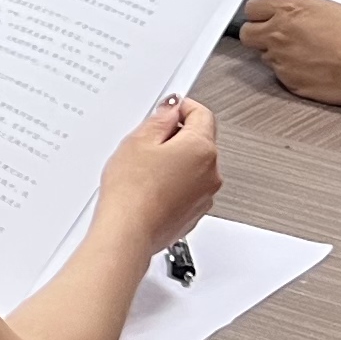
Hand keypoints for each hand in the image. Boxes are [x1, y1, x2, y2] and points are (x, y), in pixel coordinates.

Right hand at [95, 95, 221, 248]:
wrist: (128, 232)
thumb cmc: (132, 192)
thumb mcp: (138, 141)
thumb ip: (160, 120)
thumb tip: (171, 111)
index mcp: (201, 148)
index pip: (202, 114)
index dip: (182, 107)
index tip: (169, 109)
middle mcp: (211, 172)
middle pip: (200, 141)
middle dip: (177, 137)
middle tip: (147, 142)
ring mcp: (205, 195)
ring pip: (194, 167)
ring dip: (176, 163)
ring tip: (145, 170)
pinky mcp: (194, 213)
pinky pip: (188, 189)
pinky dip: (174, 185)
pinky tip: (150, 188)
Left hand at [236, 0, 340, 108]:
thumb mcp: (327, 8)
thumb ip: (298, 11)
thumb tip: (286, 14)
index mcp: (289, 10)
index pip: (252, 9)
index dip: (259, 14)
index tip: (264, 16)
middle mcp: (279, 34)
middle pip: (248, 34)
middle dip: (258, 34)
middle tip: (275, 36)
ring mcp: (282, 60)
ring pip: (265, 56)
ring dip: (278, 54)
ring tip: (306, 53)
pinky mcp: (289, 82)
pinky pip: (281, 75)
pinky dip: (292, 71)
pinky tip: (313, 68)